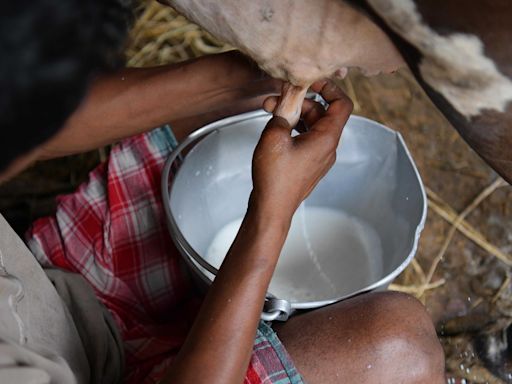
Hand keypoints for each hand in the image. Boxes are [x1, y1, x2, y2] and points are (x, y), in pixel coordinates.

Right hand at [251, 80, 352, 219]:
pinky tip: (276, 126)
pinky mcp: (309, 163)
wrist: (272, 207)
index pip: (342, 104)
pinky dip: (294, 127)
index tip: (312, 81)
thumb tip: (287, 97)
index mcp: (326, 138)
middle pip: (322, 112)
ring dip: (294, 114)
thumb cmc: (275, 178)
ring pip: (312, 125)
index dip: (330, 87)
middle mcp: (328, 147)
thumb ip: (283, 111)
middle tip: (277, 98)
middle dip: (301, 101)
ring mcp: (319, 156)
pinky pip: (306, 138)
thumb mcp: (274, 136)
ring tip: (270, 111)